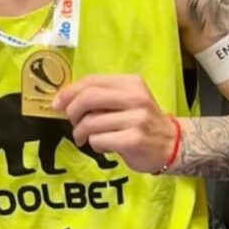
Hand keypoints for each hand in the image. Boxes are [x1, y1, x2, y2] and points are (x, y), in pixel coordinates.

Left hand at [52, 75, 177, 173]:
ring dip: (82, 133)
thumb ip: (101, 97)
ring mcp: (136, 119)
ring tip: (87, 138)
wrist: (171, 144)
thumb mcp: (126, 101)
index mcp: (131, 83)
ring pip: (91, 123)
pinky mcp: (134, 140)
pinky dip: (96, 145)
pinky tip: (105, 146)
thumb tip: (64, 100)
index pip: (92, 81)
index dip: (69, 92)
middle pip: (88, 98)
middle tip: (72, 122)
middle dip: (72, 112)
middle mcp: (135, 98)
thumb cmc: (141, 121)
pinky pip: (99, 140)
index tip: (57, 104)